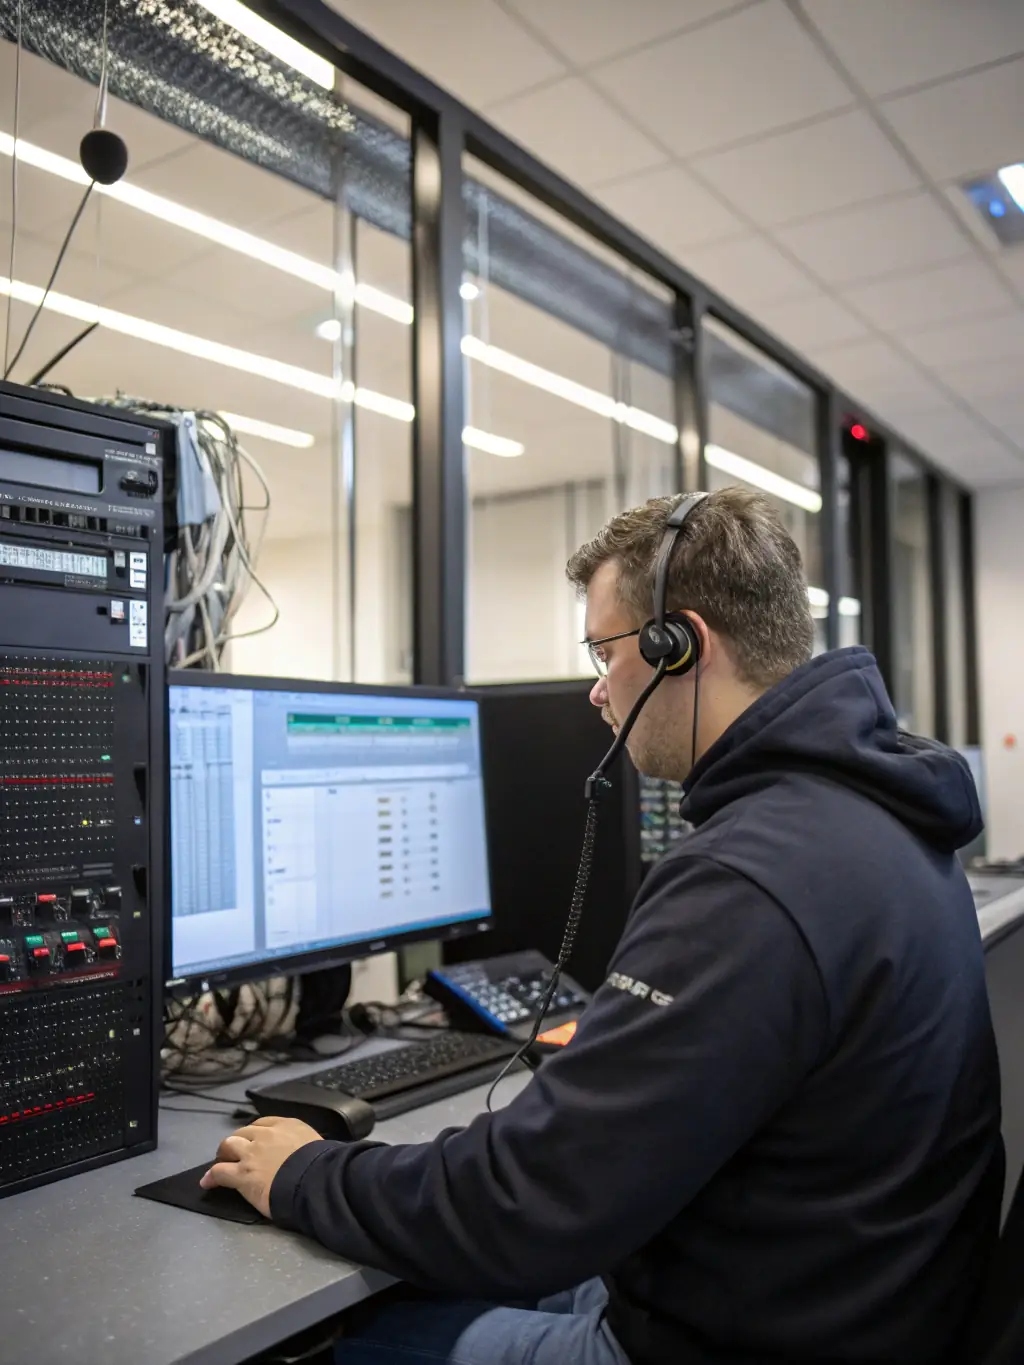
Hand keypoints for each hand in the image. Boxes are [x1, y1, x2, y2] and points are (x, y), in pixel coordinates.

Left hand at [199, 1115, 323, 1217]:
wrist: (315, 1179)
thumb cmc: (321, 1164)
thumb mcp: (315, 1143)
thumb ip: (303, 1144)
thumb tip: (303, 1152)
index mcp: (286, 1125)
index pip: (263, 1123)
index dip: (255, 1132)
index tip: (254, 1140)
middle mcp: (266, 1135)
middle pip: (243, 1132)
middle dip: (238, 1141)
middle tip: (236, 1152)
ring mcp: (251, 1154)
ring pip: (228, 1145)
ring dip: (224, 1153)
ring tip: (221, 1162)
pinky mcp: (242, 1175)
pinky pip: (220, 1171)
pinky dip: (211, 1176)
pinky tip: (207, 1182)